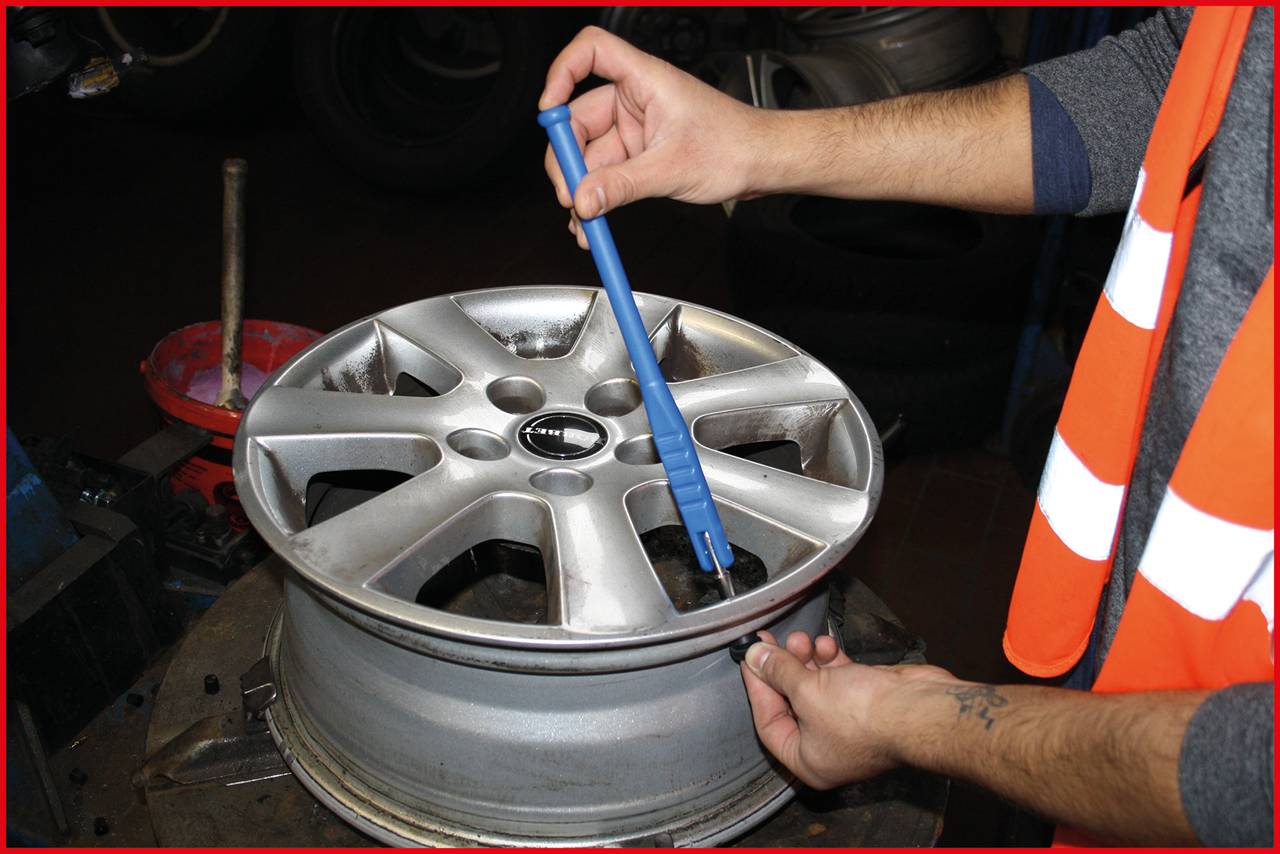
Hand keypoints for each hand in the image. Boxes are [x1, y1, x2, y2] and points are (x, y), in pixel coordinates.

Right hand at [539, 26, 769, 247]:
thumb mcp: (672, 168)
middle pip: (579, 118)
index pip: (591, 51)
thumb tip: (583, 199)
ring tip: (584, 223)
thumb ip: (622, 185)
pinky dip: (598, 196)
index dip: (562, 73)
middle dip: (569, 160)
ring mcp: (636, 127)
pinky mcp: (640, 152)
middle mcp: (636, 98)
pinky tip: (594, 221)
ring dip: (582, 189)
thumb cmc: (734, 145)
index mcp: (645, 79)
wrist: (762, 163)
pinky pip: (607, 173)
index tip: (549, 111)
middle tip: (569, 196)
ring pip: (591, 154)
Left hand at [741, 630, 954, 788]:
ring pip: (814, 686)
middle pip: (791, 702)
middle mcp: (826, 747)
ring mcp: (848, 725)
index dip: (757, 687)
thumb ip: (777, 671)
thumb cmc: (866, 718)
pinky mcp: (866, 702)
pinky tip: (828, 646)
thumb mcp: (806, 691)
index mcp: (807, 761)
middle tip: (773, 642)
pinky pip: (837, 678)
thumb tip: (755, 658)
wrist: (919, 708)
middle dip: (783, 668)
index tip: (750, 658)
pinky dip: (830, 660)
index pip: (767, 722)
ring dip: (806, 659)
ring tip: (803, 640)